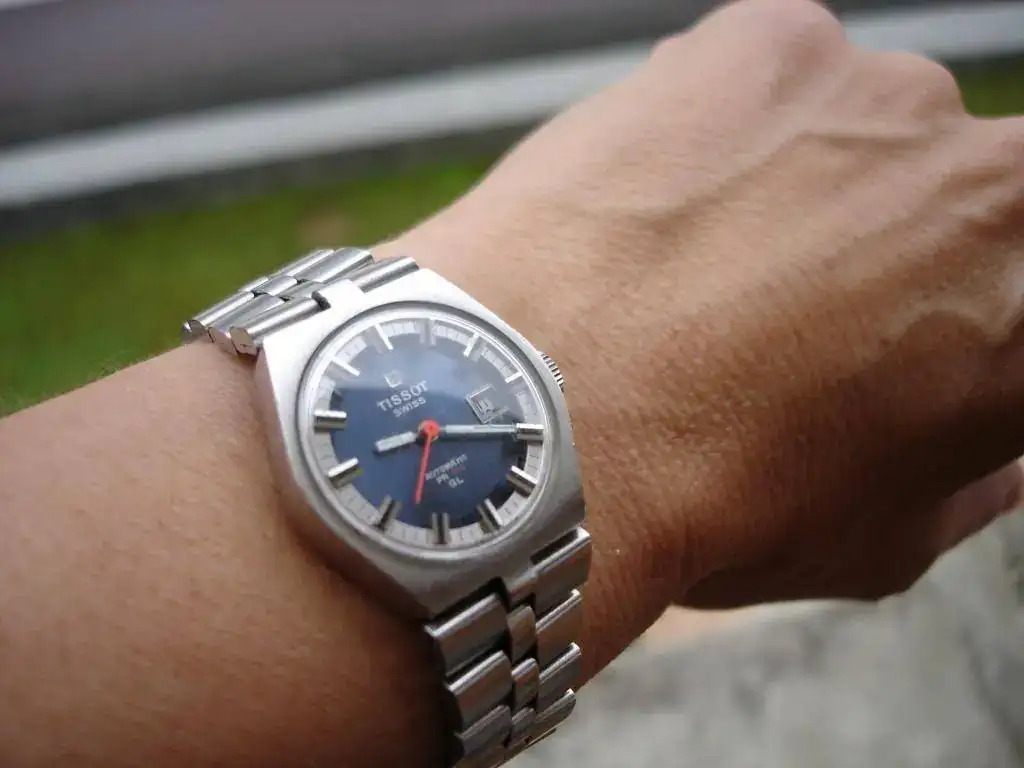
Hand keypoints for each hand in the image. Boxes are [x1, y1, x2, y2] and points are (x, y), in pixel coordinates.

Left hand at [383, 0, 1023, 607]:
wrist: (551, 428)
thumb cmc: (715, 504)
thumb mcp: (878, 542)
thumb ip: (961, 479)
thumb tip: (983, 458)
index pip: (1006, 291)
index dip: (942, 320)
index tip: (885, 339)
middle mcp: (994, 183)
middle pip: (949, 198)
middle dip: (885, 248)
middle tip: (784, 305)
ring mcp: (882, 95)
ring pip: (857, 129)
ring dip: (801, 182)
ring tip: (697, 260)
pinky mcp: (770, 42)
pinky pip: (767, 78)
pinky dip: (725, 127)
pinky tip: (660, 204)